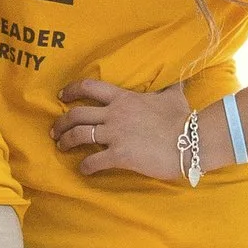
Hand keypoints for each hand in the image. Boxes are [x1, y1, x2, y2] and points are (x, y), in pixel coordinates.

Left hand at [53, 77, 190, 179]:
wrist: (191, 140)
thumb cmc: (182, 119)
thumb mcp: (173, 96)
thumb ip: (169, 87)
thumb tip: (179, 77)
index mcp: (124, 98)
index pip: (90, 87)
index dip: (72, 90)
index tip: (61, 96)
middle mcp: (114, 114)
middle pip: (77, 114)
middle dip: (61, 122)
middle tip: (55, 130)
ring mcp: (115, 135)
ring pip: (79, 135)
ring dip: (66, 142)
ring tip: (61, 147)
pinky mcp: (119, 155)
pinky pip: (93, 161)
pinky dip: (85, 166)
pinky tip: (84, 170)